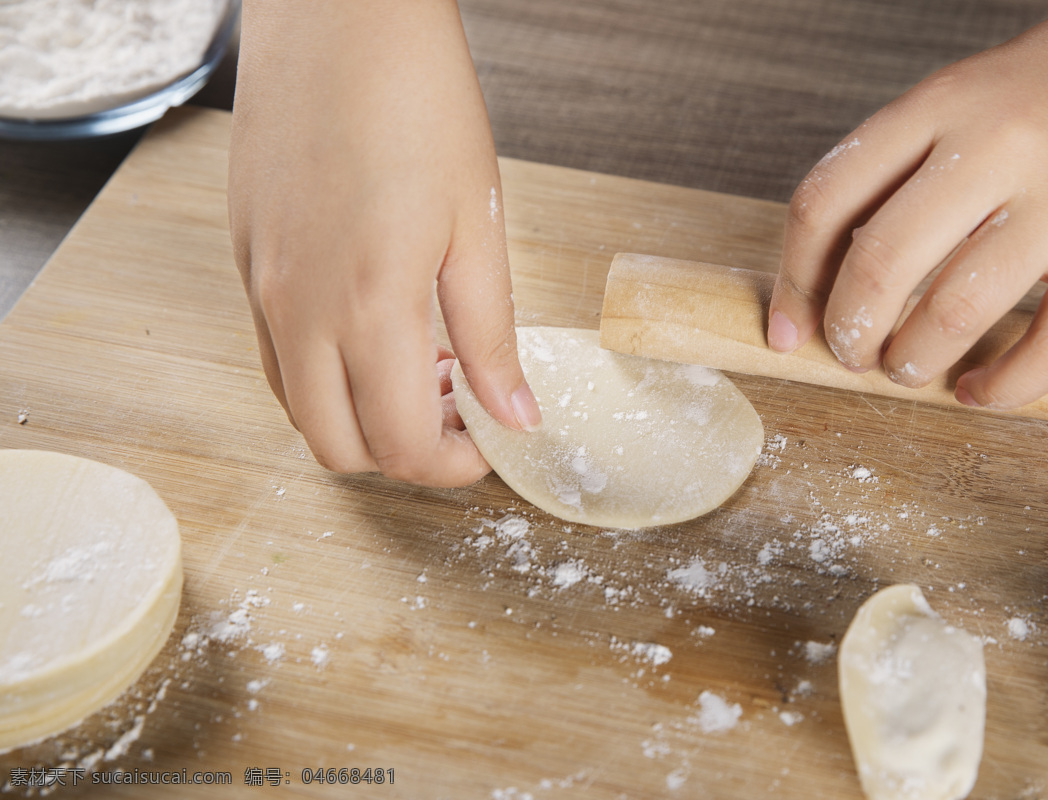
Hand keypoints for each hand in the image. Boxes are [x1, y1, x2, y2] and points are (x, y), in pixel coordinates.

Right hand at [229, 0, 539, 486]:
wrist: (340, 14)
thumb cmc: (419, 101)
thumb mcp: (478, 225)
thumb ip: (493, 336)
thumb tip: (516, 417)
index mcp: (368, 306)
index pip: (399, 445)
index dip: (452, 465)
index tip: (490, 444)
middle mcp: (298, 310)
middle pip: (336, 447)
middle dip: (404, 454)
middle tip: (459, 414)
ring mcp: (260, 286)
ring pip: (298, 407)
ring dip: (361, 414)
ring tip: (424, 366)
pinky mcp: (245, 258)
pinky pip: (275, 353)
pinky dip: (325, 372)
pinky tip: (375, 327)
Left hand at [768, 0, 1047, 408]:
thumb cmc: (1045, 92)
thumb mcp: (954, 101)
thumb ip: (891, 174)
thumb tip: (820, 287)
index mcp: (937, 103)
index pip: (826, 200)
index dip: (794, 281)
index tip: (789, 330)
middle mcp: (997, 143)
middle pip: (881, 260)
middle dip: (849, 332)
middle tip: (851, 355)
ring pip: (958, 308)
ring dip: (913, 361)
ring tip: (906, 369)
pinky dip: (1007, 386)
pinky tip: (980, 394)